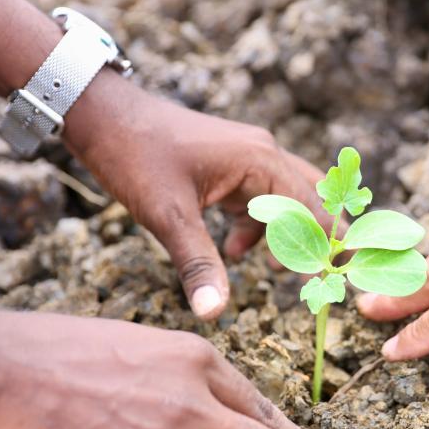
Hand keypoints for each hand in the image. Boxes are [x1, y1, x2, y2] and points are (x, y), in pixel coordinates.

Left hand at [64, 71, 327, 320]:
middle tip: (315, 278)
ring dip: (283, 235)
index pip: (312, 211)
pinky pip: (260, 198)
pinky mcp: (231, 164)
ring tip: (272, 269)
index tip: (328, 282)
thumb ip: (198, 264)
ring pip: (286, 201)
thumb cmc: (134, 155)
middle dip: (312, 241)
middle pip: (310, 202)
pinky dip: (257, 225)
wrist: (101, 114)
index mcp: (261, 161)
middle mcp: (264, 154)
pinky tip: (233, 249)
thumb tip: (214, 313)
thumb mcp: (168, 215)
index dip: (323, 248)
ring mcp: (249, 157)